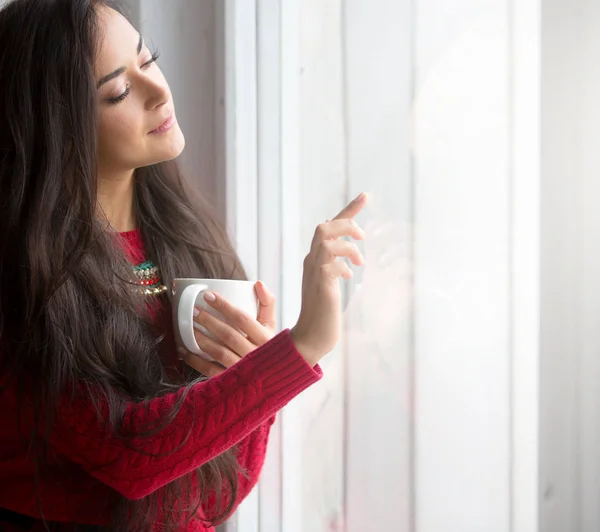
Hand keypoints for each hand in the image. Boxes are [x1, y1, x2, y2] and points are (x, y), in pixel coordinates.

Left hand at [180, 281, 275, 376]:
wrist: (274, 379)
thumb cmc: (270, 347)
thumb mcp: (272, 326)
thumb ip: (268, 303)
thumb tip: (258, 282)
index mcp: (266, 339)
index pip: (243, 319)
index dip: (224, 306)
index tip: (207, 295)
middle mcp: (256, 355)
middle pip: (228, 335)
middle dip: (209, 321)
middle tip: (194, 310)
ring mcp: (244, 371)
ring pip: (219, 353)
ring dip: (201, 339)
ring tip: (188, 328)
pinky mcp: (233, 384)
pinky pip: (211, 372)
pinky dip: (196, 361)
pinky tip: (185, 351)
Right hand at [290, 192, 367, 365]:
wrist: (311, 337)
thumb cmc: (323, 312)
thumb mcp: (330, 283)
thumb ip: (334, 266)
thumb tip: (347, 256)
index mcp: (315, 259)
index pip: (329, 227)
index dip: (349, 210)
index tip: (365, 195)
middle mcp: (311, 262)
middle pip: (324, 227)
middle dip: (347, 224)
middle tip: (363, 236)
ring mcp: (314, 273)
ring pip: (325, 240)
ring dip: (348, 246)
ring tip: (359, 261)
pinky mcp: (320, 286)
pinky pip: (330, 264)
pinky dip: (343, 266)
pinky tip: (350, 277)